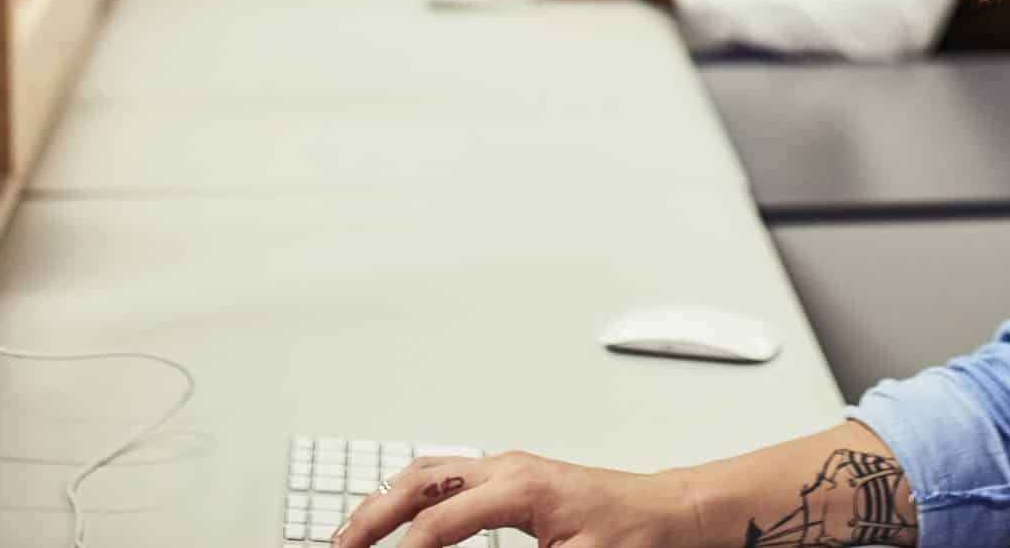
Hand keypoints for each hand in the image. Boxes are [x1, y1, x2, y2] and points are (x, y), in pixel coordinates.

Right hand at [335, 452, 692, 547]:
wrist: (669, 515)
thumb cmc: (635, 536)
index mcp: (520, 487)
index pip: (440, 522)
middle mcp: (508, 468)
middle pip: (420, 481)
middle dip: (372, 515)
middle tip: (340, 546)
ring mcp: (508, 469)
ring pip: (428, 471)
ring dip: (386, 501)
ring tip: (352, 533)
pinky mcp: (512, 481)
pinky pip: (448, 477)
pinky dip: (413, 495)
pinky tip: (398, 516)